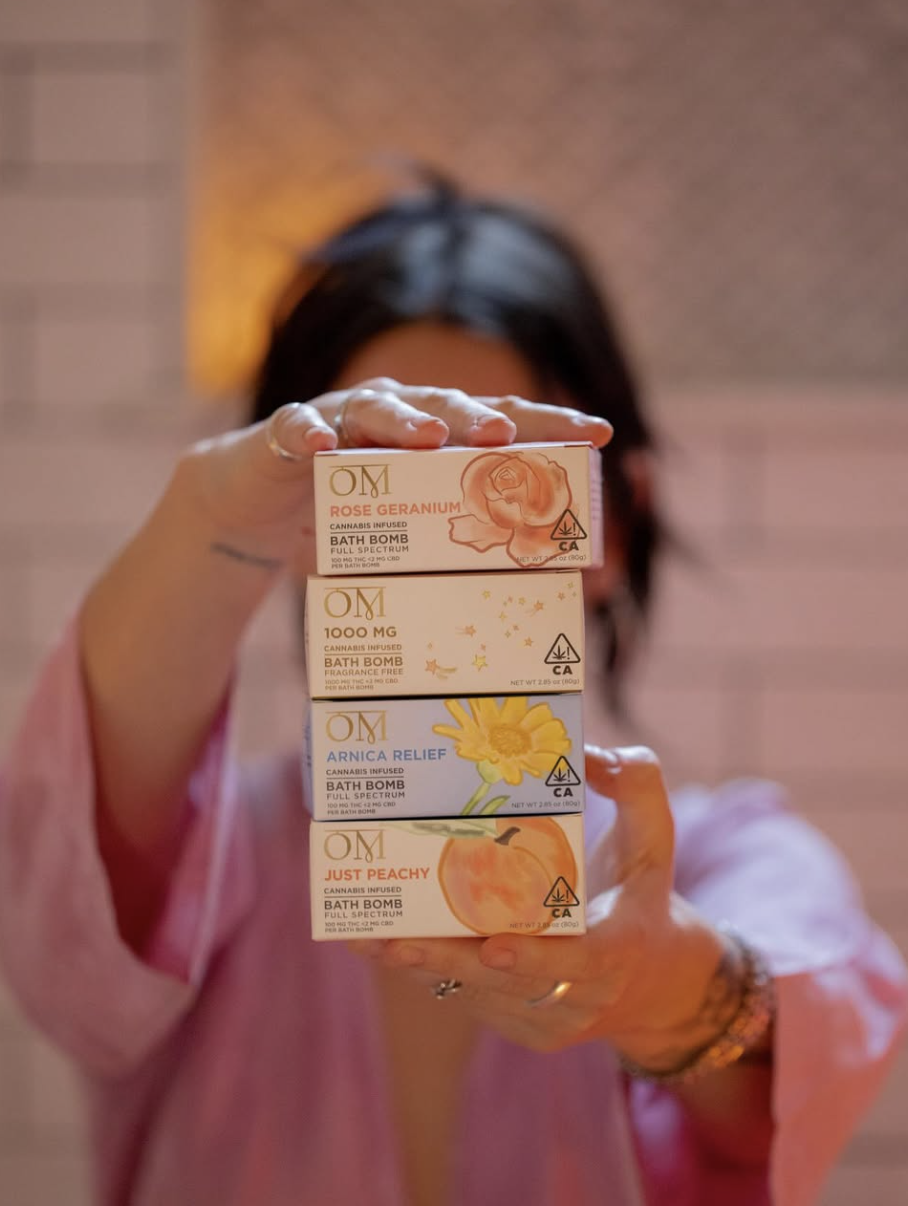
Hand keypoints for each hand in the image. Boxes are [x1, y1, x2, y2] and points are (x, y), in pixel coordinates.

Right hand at [178, 378, 612, 567]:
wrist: (258, 499)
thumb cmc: (348, 515)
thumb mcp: (407, 532)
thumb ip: (457, 548)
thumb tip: (531, 600)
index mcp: (435, 435)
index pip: (500, 422)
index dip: (549, 424)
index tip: (600, 431)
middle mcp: (394, 415)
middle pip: (445, 407)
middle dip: (478, 417)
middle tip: (506, 436)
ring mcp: (339, 417)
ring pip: (375, 408)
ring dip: (403, 420)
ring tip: (428, 436)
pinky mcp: (285, 434)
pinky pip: (295, 427)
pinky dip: (307, 433)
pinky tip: (321, 446)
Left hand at [349, 747, 729, 1061]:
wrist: (652, 983)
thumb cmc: (644, 896)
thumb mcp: (655, 840)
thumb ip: (640, 787)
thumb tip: (592, 752)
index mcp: (618, 949)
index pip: (577, 961)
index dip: (531, 955)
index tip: (488, 945)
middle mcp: (580, 995)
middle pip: (506, 983)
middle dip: (446, 962)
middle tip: (392, 938)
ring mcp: (546, 1020)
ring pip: (475, 996)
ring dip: (420, 968)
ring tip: (364, 937)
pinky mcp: (519, 1027)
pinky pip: (467, 1002)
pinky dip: (426, 973)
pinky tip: (380, 945)